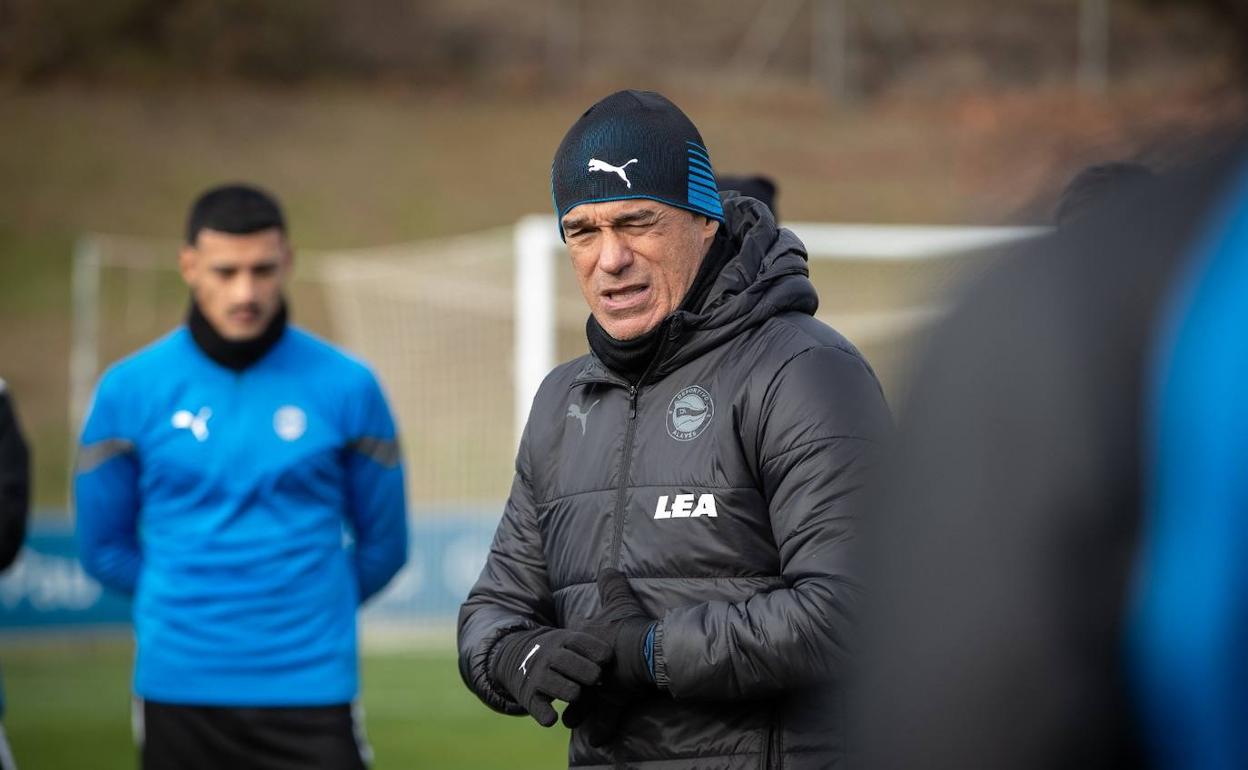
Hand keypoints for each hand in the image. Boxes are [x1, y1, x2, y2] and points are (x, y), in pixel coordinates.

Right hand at [489, 627, 611, 726]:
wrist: (514, 655)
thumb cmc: (557, 651)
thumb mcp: (568, 640)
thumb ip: (591, 648)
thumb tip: (619, 661)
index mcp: (563, 640)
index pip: (582, 642)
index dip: (598, 652)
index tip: (607, 660)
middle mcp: (549, 656)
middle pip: (571, 663)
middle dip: (588, 673)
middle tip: (596, 680)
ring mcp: (538, 676)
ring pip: (557, 686)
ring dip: (571, 692)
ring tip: (576, 694)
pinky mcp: (528, 697)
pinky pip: (539, 709)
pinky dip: (546, 715)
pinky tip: (553, 717)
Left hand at [561, 569, 656, 744]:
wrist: (645, 649)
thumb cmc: (631, 626)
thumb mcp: (620, 600)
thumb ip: (612, 584)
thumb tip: (607, 567)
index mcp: (586, 640)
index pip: (572, 645)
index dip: (569, 650)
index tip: (565, 653)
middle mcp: (586, 664)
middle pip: (570, 675)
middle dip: (565, 683)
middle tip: (560, 690)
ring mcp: (598, 684)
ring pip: (581, 699)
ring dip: (576, 710)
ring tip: (570, 721)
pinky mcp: (611, 700)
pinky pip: (603, 718)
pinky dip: (601, 729)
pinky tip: (596, 739)